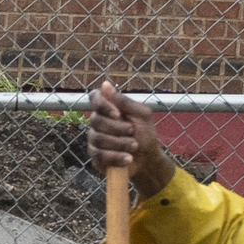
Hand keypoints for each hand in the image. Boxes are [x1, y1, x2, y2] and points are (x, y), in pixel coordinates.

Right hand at [84, 81, 172, 201]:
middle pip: (96, 120)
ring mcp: (95, 140)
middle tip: (133, 131)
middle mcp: (98, 123)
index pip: (94, 98)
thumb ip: (124, 102)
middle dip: (117, 128)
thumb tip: (105, 84)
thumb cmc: (146, 134)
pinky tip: (128, 159)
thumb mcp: (142, 115)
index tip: (117, 114)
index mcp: (109, 109)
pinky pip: (99, 156)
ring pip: (98, 139)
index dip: (102, 104)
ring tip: (134, 146)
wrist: (149, 159)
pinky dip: (116, 157)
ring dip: (120, 143)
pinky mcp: (95, 158)